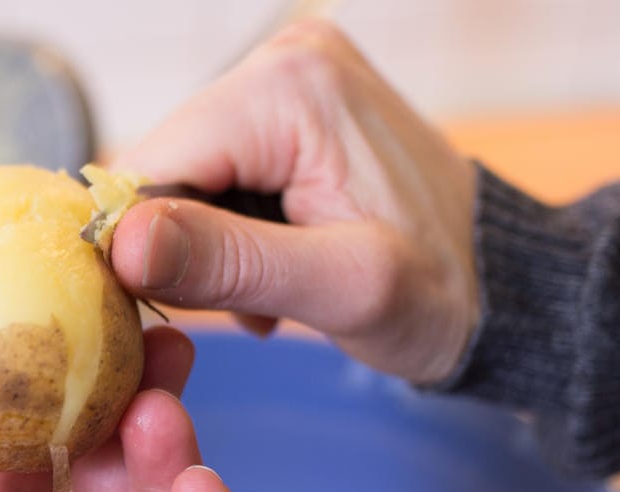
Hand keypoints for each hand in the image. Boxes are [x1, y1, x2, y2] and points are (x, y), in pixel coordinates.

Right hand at [109, 19, 479, 384]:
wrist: (498, 280)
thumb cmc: (438, 292)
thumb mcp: (344, 290)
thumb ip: (230, 262)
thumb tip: (122, 242)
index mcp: (289, 87)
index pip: (150, 166)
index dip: (142, 246)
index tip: (185, 306)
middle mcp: (281, 57)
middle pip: (164, 168)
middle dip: (185, 247)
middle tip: (255, 301)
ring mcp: (285, 73)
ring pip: (183, 175)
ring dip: (209, 245)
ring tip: (277, 285)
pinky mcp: (288, 102)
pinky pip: (216, 170)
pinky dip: (232, 228)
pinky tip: (282, 258)